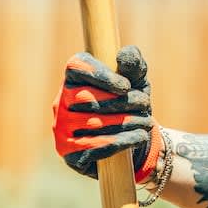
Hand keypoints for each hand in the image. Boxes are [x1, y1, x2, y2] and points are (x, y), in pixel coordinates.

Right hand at [52, 45, 160, 182]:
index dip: (101, 75)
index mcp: (74, 78)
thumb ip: (133, 64)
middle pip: (86, 98)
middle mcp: (61, 102)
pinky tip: (139, 137)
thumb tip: (124, 54)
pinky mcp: (69, 153)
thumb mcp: (138, 81)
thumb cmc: (132, 103)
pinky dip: (120, 141)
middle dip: (122, 102)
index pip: (76, 67)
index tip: (127, 86)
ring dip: (126, 122)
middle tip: (145, 104)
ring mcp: (61, 129)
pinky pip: (92, 147)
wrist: (135, 139)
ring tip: (147, 122)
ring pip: (92, 123)